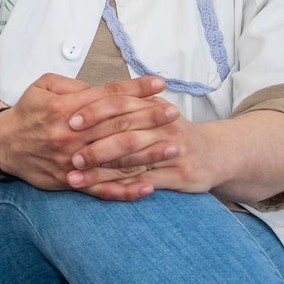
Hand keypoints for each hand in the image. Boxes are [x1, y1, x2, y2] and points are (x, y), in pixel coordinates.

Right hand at [0, 73, 173, 197]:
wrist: (2, 145)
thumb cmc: (28, 113)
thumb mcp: (43, 86)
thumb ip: (74, 85)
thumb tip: (103, 90)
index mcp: (64, 109)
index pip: (106, 97)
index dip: (135, 89)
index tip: (159, 83)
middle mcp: (70, 135)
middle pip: (116, 126)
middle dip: (149, 118)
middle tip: (174, 113)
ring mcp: (72, 161)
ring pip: (115, 159)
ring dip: (147, 154)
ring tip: (173, 146)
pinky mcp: (70, 182)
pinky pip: (102, 189)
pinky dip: (125, 190)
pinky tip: (149, 187)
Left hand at [66, 109, 225, 199]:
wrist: (215, 153)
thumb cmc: (171, 130)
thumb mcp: (150, 108)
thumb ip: (121, 101)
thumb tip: (81, 91)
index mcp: (151, 105)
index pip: (119, 103)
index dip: (94, 111)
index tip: (70, 121)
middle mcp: (163, 126)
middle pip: (124, 132)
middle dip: (94, 145)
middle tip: (69, 154)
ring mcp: (173, 150)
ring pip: (131, 160)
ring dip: (100, 171)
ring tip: (74, 177)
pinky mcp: (179, 174)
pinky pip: (145, 181)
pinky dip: (122, 187)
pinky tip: (101, 191)